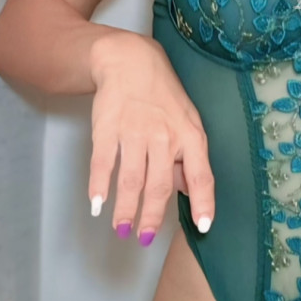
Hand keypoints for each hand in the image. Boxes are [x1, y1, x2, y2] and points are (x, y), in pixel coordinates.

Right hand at [88, 31, 214, 243]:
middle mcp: (165, 136)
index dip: (203, 203)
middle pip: (159, 185)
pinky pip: (103, 163)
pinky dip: (98, 187)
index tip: (203, 226)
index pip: (202, 175)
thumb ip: (188, 158)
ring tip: (122, 229)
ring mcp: (135, 132)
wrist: (131, 61)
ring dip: (125, 209)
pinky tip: (98, 205)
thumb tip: (190, 192)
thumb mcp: (188, 122)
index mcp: (191, 136)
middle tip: (145, 238)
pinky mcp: (108, 128)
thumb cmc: (164, 97)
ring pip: (131, 180)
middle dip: (153, 216)